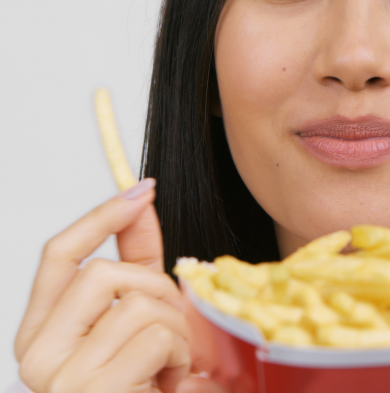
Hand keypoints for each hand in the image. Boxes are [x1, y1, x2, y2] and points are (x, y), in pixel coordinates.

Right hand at [14, 179, 190, 392]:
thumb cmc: (143, 388)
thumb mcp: (140, 321)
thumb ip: (137, 264)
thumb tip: (141, 202)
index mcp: (43, 333)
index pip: (57, 255)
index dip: (100, 217)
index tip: (139, 190)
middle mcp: (37, 354)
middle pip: (102, 272)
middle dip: (155, 287)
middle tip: (173, 324)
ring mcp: (59, 377)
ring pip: (133, 302)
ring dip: (175, 327)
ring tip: (172, 364)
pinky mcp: (90, 391)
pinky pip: (152, 336)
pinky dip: (178, 354)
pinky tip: (170, 383)